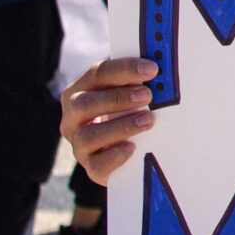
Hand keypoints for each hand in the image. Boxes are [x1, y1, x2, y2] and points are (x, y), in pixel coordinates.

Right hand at [61, 57, 159, 183]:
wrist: (127, 146)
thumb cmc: (129, 109)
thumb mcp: (129, 90)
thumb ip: (139, 79)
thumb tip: (161, 68)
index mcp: (81, 89)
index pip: (98, 74)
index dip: (124, 69)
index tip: (151, 69)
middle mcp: (73, 117)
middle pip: (85, 104)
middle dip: (117, 98)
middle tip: (147, 95)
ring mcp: (79, 144)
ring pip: (88, 136)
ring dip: (120, 126)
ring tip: (148, 120)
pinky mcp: (91, 167)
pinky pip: (96, 165)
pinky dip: (114, 156)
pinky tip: (132, 147)